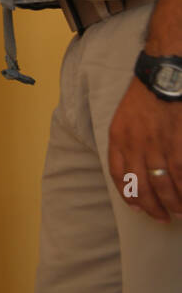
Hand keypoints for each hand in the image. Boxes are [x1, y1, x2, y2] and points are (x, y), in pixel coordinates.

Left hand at [107, 77, 181, 221]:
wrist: (165, 75)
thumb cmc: (146, 95)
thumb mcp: (124, 118)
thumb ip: (125, 142)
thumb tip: (135, 167)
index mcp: (118, 139)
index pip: (119, 176)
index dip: (129, 196)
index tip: (138, 208)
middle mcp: (135, 146)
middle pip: (142, 187)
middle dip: (153, 207)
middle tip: (163, 217)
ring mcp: (158, 147)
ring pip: (164, 186)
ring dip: (173, 203)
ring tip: (179, 211)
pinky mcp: (179, 145)